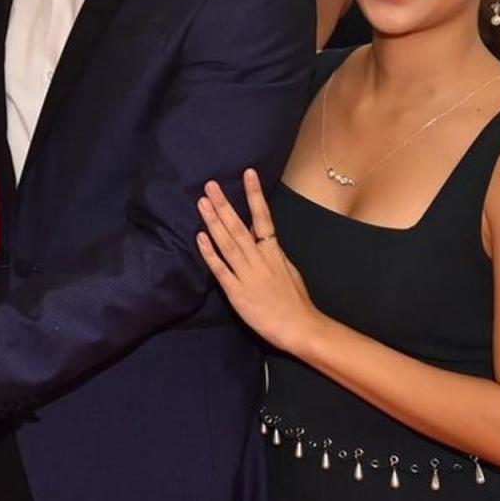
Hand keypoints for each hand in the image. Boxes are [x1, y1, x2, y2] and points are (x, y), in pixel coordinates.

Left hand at [196, 169, 322, 354]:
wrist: (300, 327)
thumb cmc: (296, 300)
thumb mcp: (288, 268)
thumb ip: (273, 252)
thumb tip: (262, 235)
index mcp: (274, 252)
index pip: (264, 217)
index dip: (255, 195)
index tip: (248, 173)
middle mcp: (259, 259)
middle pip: (239, 227)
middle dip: (224, 205)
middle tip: (210, 185)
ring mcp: (246, 275)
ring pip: (228, 243)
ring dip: (214, 222)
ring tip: (202, 202)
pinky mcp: (236, 292)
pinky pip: (221, 269)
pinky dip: (210, 253)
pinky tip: (200, 237)